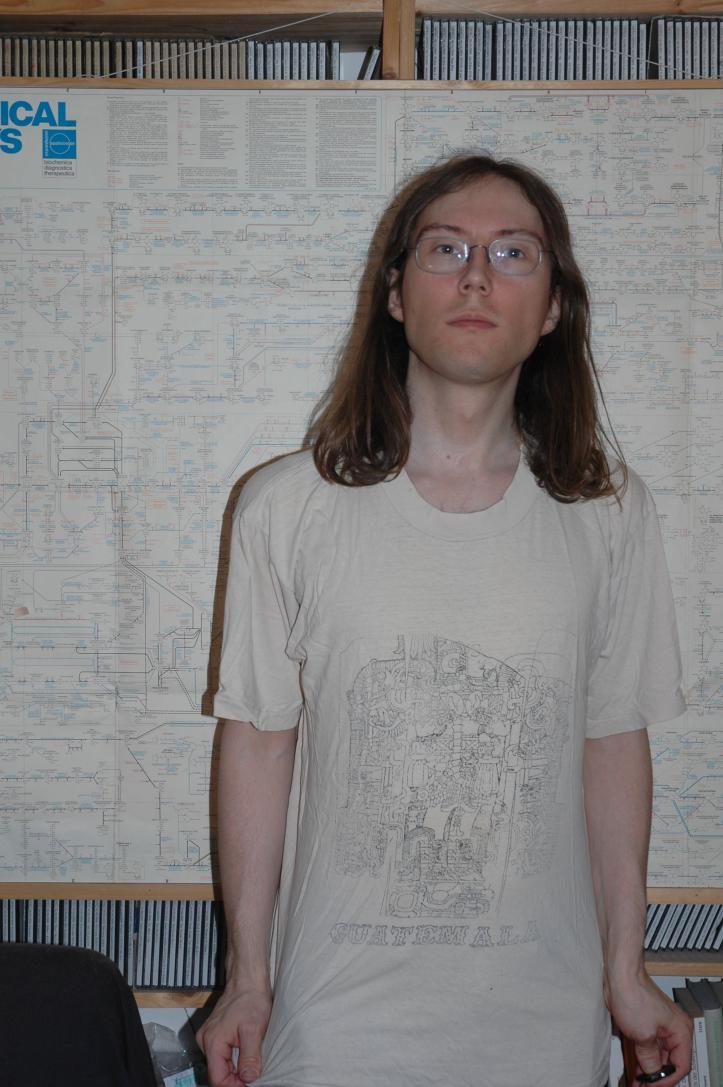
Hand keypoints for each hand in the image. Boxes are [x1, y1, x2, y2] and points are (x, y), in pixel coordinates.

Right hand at [196, 984, 271, 1086]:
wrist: (248, 981)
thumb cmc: (251, 999)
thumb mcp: (254, 1030)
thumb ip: (250, 1057)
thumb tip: (248, 1078)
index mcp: (213, 1042)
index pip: (217, 1079)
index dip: (234, 1086)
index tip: (250, 1084)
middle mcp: (206, 1040)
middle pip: (217, 1073)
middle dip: (235, 1079)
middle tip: (253, 1076)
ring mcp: (208, 1037)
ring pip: (219, 1065)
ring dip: (234, 1069)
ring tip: (250, 1063)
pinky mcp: (214, 1034)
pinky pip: (221, 1055)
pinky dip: (232, 1059)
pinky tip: (244, 1054)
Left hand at [606, 969, 691, 1086]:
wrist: (618, 974)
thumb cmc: (633, 993)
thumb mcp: (642, 1035)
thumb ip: (648, 1059)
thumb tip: (652, 1074)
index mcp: (680, 1031)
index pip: (681, 1065)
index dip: (667, 1080)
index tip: (652, 1086)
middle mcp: (672, 1029)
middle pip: (668, 1062)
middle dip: (655, 1076)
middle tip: (642, 1086)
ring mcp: (658, 1027)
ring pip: (656, 1055)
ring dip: (646, 1069)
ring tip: (636, 1081)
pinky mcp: (644, 1024)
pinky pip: (645, 1046)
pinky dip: (639, 1058)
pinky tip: (632, 1068)